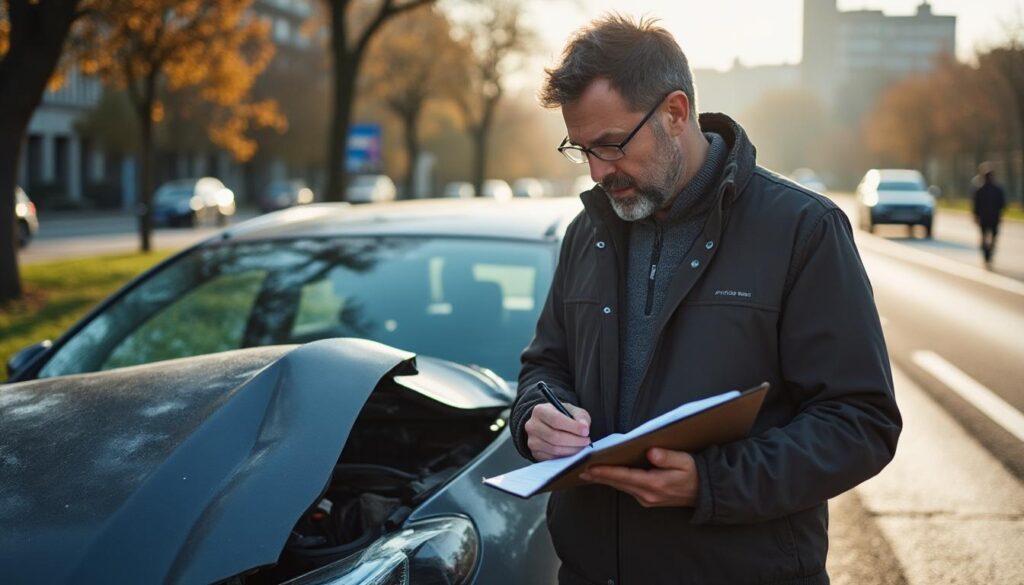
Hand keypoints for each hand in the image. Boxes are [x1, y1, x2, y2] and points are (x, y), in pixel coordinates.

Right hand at [524, 402, 591, 460]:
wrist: (549, 424)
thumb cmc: (562, 416)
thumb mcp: (573, 410)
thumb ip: (580, 417)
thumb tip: (584, 427)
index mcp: (540, 410)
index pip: (556, 420)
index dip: (572, 427)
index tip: (586, 431)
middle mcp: (532, 425)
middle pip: (554, 437)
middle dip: (574, 440)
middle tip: (587, 441)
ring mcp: (532, 441)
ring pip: (554, 449)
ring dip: (572, 450)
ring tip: (582, 446)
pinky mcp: (535, 453)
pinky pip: (552, 458)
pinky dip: (566, 456)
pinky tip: (573, 451)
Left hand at [579, 448, 697, 507]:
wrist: (706, 492)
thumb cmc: (695, 473)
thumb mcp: (685, 461)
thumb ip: (667, 456)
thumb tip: (650, 452)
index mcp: (655, 484)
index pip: (624, 476)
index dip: (606, 471)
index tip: (590, 467)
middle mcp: (648, 494)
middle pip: (617, 483)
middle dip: (598, 476)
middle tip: (579, 469)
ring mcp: (647, 499)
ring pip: (620, 487)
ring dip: (604, 479)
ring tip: (587, 471)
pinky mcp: (647, 499)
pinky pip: (627, 488)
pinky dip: (615, 481)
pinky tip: (605, 475)